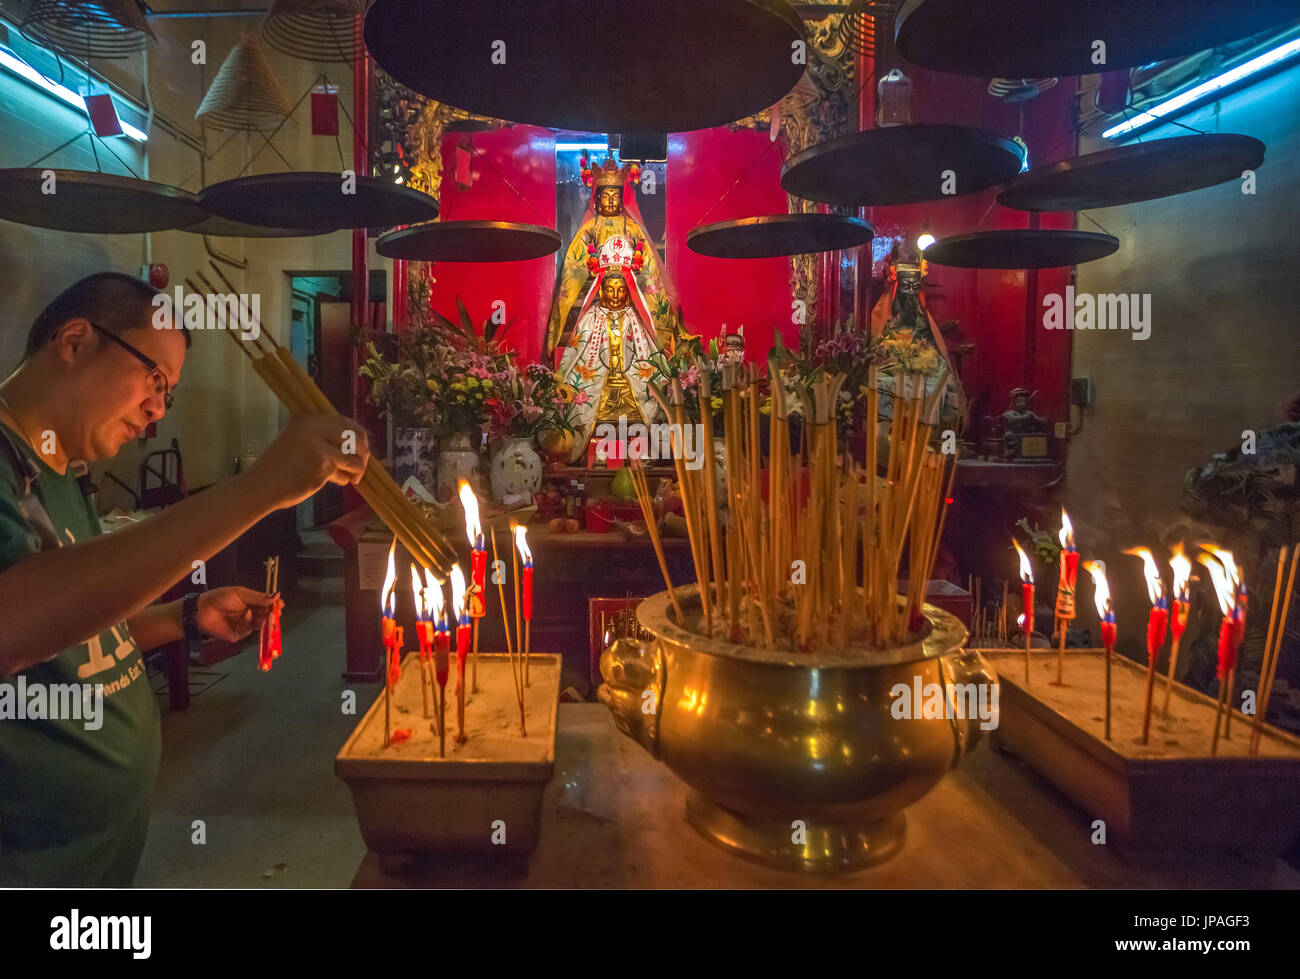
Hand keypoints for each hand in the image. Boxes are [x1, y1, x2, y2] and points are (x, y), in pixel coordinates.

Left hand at [196, 586, 277, 641]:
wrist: (201, 611)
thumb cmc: (219, 598)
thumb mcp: (240, 594)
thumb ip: (258, 597)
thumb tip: (276, 596)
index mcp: (252, 603)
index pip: (268, 605)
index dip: (275, 605)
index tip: (280, 604)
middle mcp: (251, 614)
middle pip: (267, 615)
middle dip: (273, 614)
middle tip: (277, 612)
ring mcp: (246, 625)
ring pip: (262, 624)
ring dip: (267, 621)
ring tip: (270, 617)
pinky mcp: (241, 634)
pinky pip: (251, 631)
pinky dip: (253, 625)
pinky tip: (252, 619)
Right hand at [246, 414, 370, 509]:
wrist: (261, 486)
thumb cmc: (280, 469)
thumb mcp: (299, 444)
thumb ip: (323, 441)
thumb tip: (356, 446)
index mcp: (306, 418)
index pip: (344, 422)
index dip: (359, 436)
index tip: (363, 448)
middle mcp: (312, 426)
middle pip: (353, 435)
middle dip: (363, 452)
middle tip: (362, 465)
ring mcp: (317, 442)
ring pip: (352, 454)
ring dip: (358, 468)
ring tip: (354, 477)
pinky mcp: (321, 461)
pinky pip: (344, 469)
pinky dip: (345, 477)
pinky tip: (340, 482)